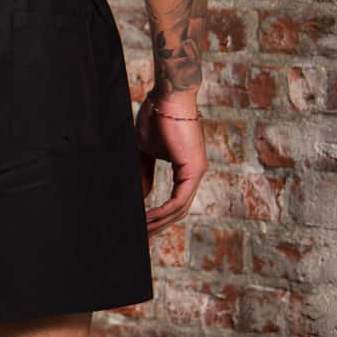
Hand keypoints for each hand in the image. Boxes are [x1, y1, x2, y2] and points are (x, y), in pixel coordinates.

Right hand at [135, 91, 204, 234]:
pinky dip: (162, 212)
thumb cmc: (157, 116)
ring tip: (140, 233)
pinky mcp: (193, 169)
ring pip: (179, 209)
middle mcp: (195, 173)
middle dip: (158, 227)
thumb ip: (144, 174)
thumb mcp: (145, 151)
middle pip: (178, 211)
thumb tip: (142, 196)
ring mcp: (196, 172)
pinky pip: (178, 200)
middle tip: (140, 239)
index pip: (174, 201)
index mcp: (186, 169)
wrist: (166, 96)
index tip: (141, 226)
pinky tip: (148, 219)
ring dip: (159, 223)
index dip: (158, 216)